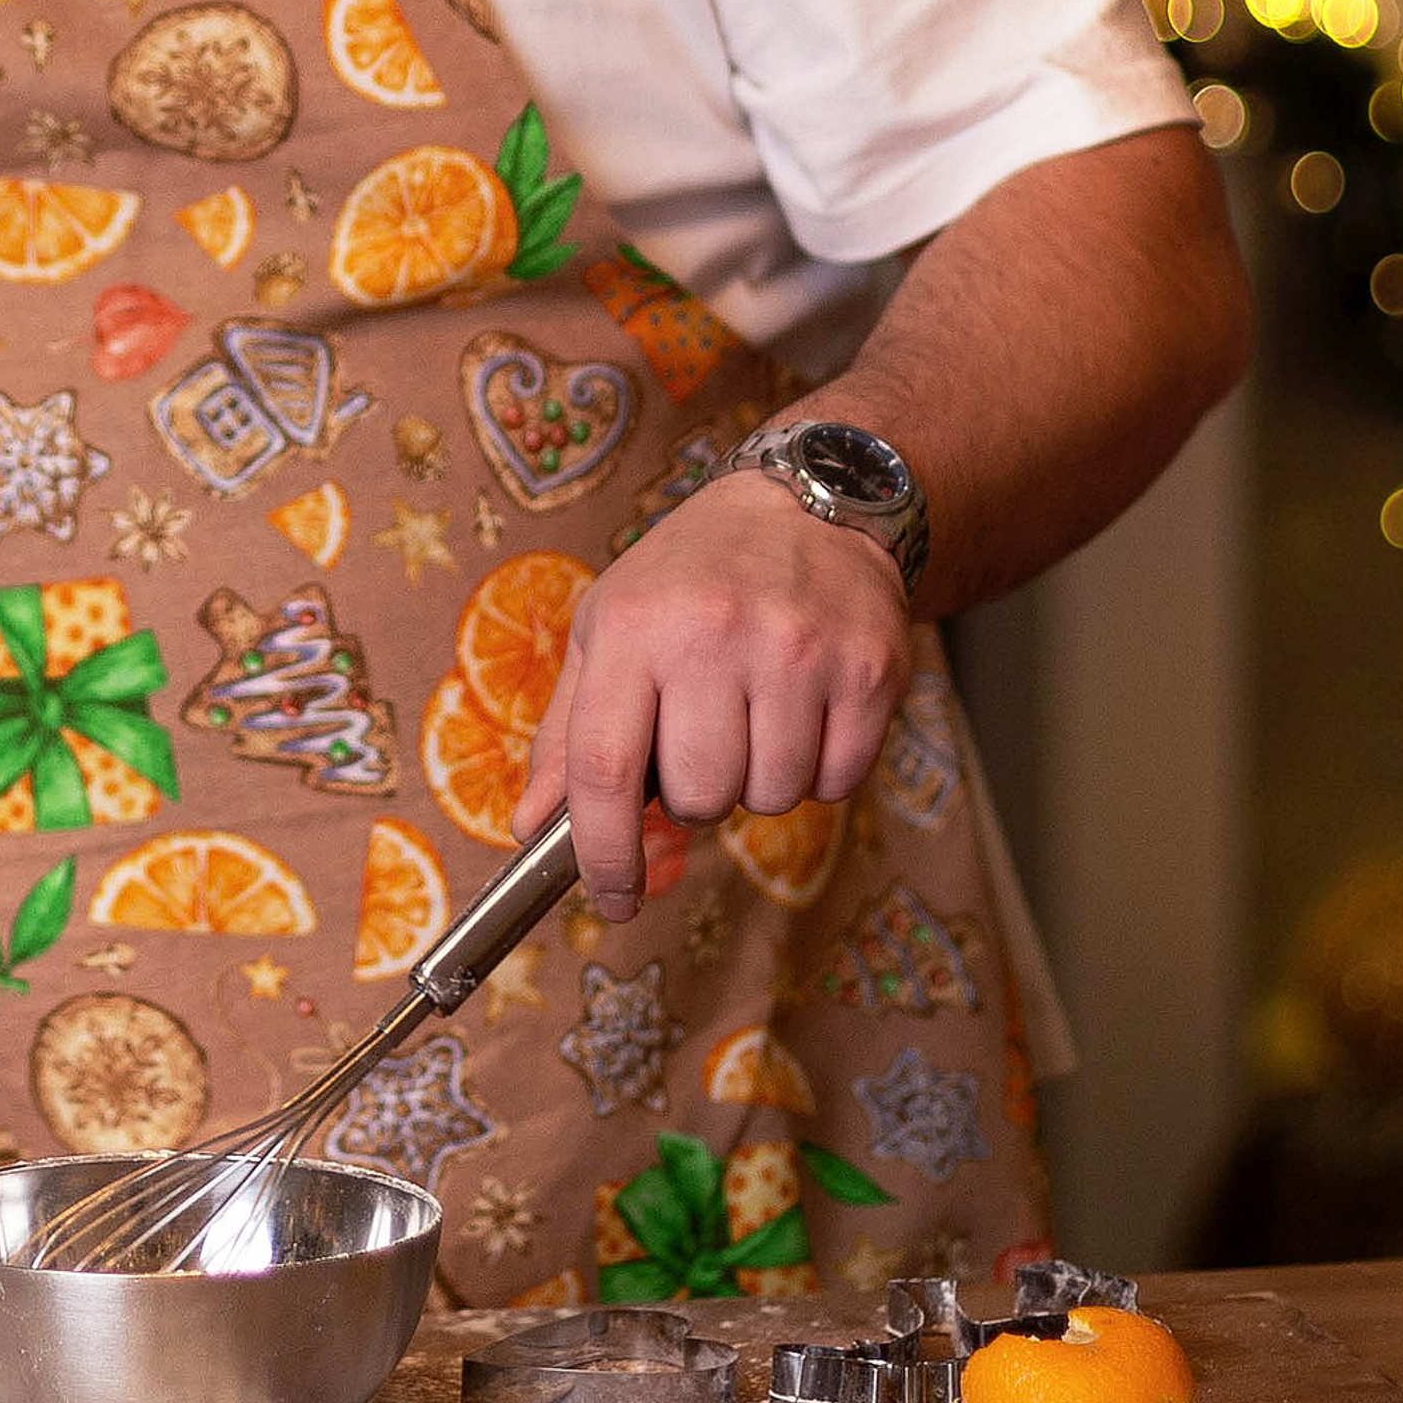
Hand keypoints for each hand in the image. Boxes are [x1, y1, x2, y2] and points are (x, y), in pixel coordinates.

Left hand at [511, 472, 912, 915]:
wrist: (807, 504)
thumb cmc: (692, 576)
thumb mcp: (610, 628)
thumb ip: (568, 733)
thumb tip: (532, 827)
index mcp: (636, 625)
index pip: (604, 769)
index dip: (602, 853)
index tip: (610, 898)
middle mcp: (715, 634)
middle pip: (697, 795)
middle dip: (694, 792)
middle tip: (703, 737)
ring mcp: (800, 650)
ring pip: (770, 797)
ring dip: (758, 780)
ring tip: (755, 713)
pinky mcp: (871, 669)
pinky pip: (837, 782)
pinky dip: (818, 768)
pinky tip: (806, 711)